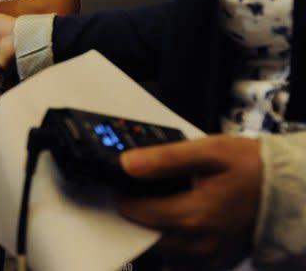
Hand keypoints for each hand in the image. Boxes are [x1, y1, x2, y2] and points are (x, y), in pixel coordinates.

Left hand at [117, 135, 261, 270]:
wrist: (291, 188)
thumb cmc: (253, 167)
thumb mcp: (208, 151)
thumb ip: (164, 159)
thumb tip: (127, 164)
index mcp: (194, 216)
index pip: (137, 214)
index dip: (123, 197)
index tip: (121, 183)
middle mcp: (200, 243)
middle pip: (147, 237)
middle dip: (135, 217)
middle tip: (134, 194)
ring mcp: (211, 255)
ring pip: (165, 251)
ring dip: (154, 231)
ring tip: (156, 204)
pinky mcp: (220, 259)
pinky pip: (185, 259)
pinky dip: (174, 241)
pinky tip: (178, 219)